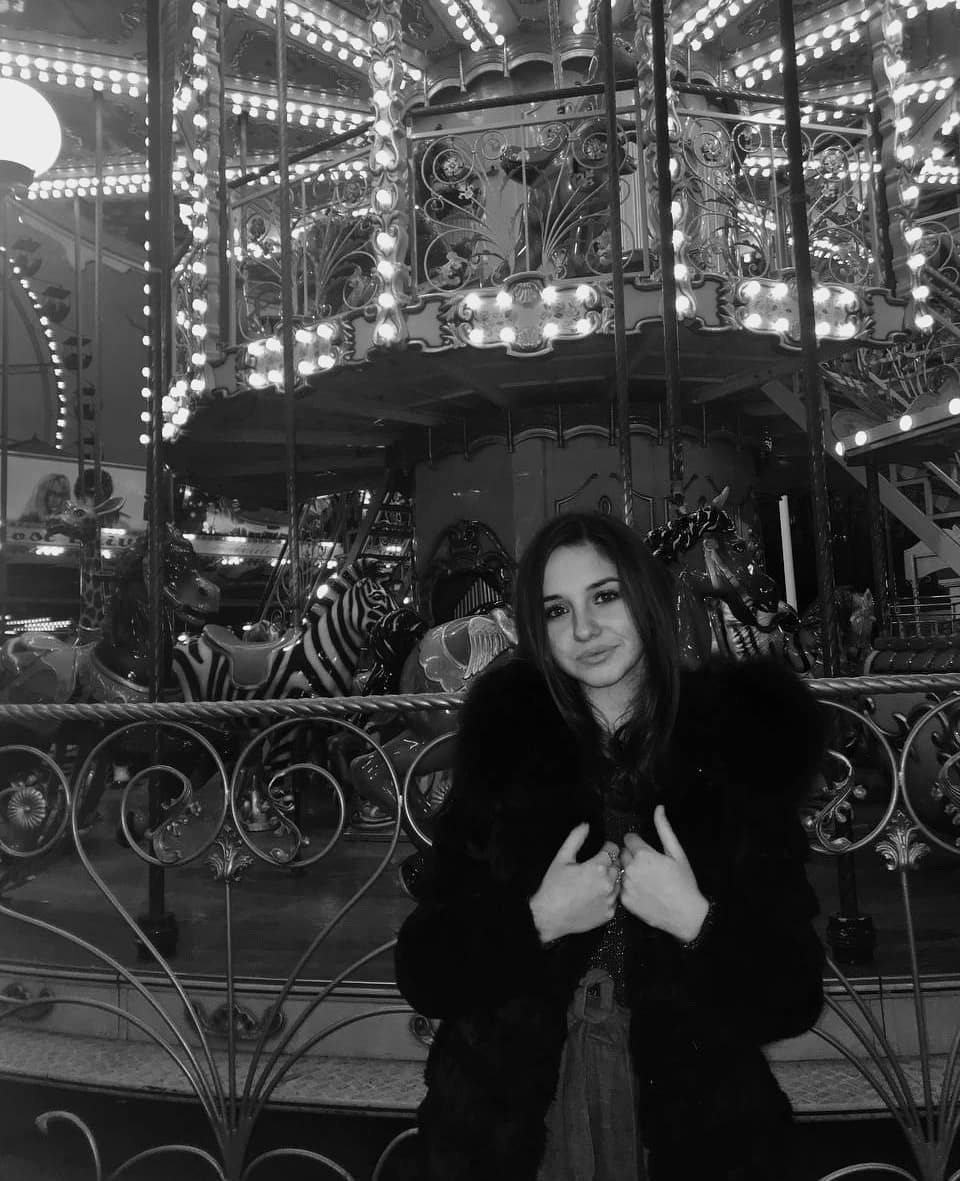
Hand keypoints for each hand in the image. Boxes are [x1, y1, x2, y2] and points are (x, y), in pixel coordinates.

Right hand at [529, 823, 620, 943]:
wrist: (549, 916)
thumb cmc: (554, 887)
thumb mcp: (562, 858)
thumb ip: (575, 839)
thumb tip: (585, 825)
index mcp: (597, 867)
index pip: (613, 850)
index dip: (607, 848)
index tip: (602, 850)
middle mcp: (607, 884)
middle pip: (618, 866)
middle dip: (609, 863)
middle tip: (594, 867)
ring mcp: (609, 900)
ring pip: (618, 883)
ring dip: (610, 880)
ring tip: (593, 882)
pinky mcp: (608, 914)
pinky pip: (614, 900)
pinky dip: (607, 896)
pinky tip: (594, 896)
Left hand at [619, 805, 708, 942]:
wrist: (685, 914)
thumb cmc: (684, 882)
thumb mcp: (677, 853)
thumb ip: (664, 828)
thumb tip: (659, 808)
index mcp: (643, 854)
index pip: (628, 839)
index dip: (638, 844)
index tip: (647, 852)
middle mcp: (631, 868)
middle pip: (622, 853)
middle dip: (632, 856)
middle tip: (648, 867)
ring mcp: (626, 885)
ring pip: (620, 870)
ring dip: (628, 871)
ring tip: (646, 880)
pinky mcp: (624, 900)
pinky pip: (620, 886)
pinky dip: (628, 887)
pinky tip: (643, 892)